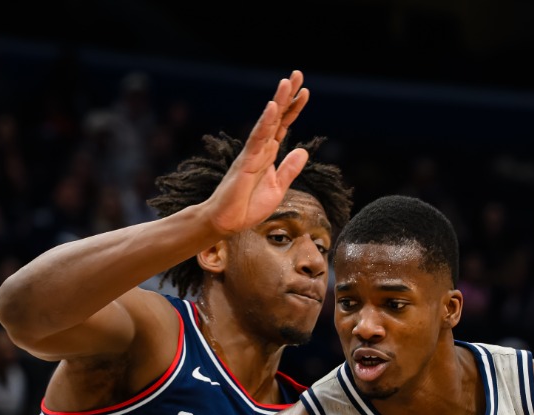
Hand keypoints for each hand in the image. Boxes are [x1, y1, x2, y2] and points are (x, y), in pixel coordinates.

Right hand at [200, 73, 311, 236]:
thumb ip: (289, 169)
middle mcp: (260, 148)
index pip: (283, 126)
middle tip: (297, 74)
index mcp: (268, 154)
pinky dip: (265, 122)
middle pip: (276, 117)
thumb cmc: (248, 207)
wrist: (228, 222)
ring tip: (287, 82)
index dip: (293, 109)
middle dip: (287, 96)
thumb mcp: (277, 188)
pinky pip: (257, 138)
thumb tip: (303, 151)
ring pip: (267, 122)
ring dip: (277, 101)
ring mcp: (252, 153)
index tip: (305, 91)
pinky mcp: (245, 161)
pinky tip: (273, 107)